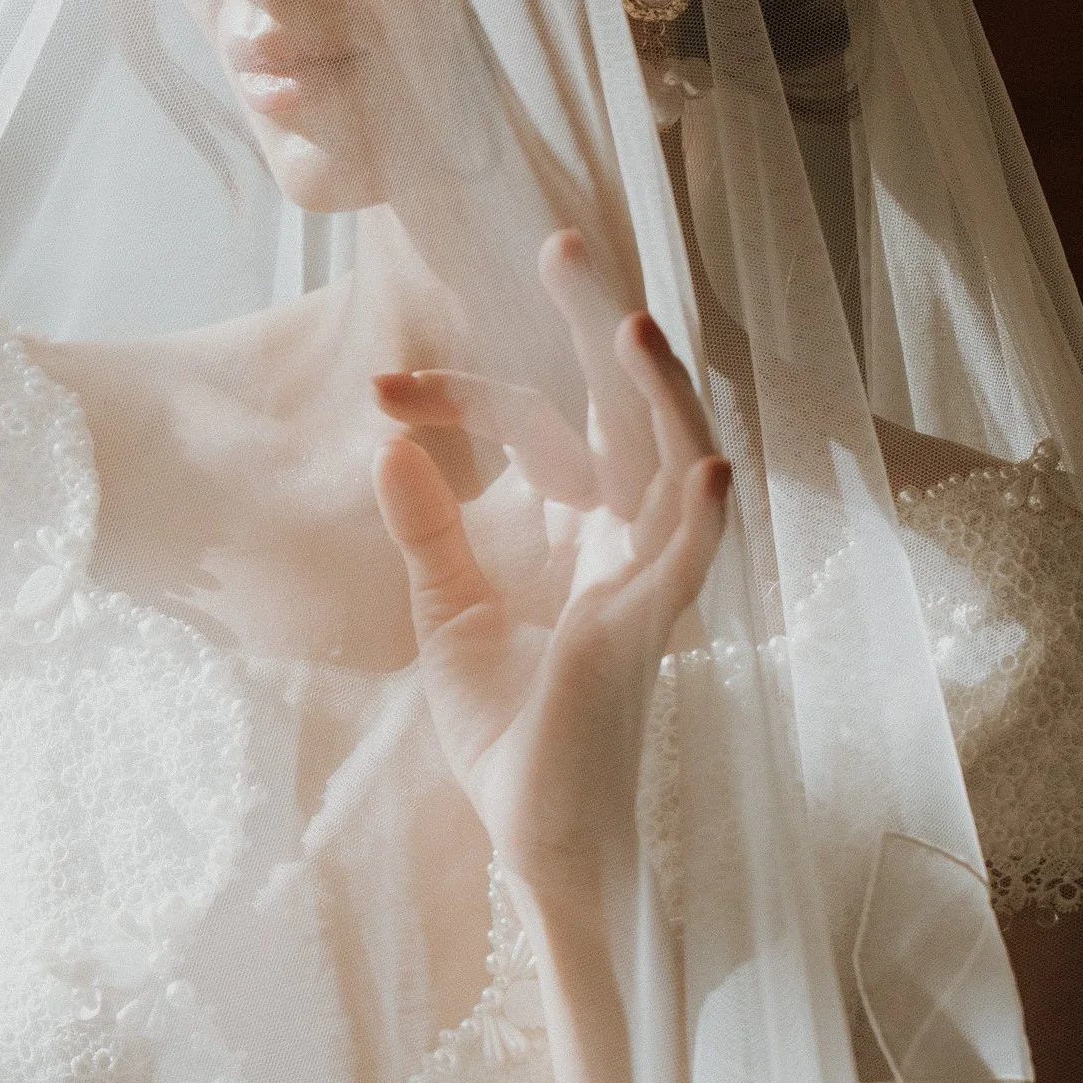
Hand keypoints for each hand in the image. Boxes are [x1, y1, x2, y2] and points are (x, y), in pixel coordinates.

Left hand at [371, 233, 729, 925]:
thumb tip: (388, 444)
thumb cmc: (511, 738)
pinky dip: (700, 511)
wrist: (538, 839)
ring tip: (625, 319)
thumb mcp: (448, 618)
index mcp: (584, 536)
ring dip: (654, 390)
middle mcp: (625, 545)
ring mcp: (646, 584)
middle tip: (561, 243)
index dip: (463, 396)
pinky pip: (691, 562)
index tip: (381, 392)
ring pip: (671, 461)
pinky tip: (702, 458)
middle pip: (624, 409)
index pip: (540, 430)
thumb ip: (428, 532)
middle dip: (596, 326)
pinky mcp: (650, 636)